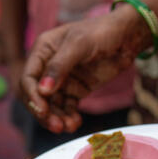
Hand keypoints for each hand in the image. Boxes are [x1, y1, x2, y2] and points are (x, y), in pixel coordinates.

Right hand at [19, 8, 143, 132]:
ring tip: (69, 126)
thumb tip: (43, 91)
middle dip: (44, 112)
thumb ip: (60, 66)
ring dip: (57, 118)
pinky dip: (69, 117)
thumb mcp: (79, 44)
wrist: (128, 36)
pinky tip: (75, 123)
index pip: (29, 78)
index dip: (32, 96)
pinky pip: (68, 107)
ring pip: (52, 105)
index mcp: (43, 50)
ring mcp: (63, 80)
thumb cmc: (102, 31)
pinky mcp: (76, 90)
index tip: (42, 110)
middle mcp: (48, 67)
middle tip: (56, 126)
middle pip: (37, 95)